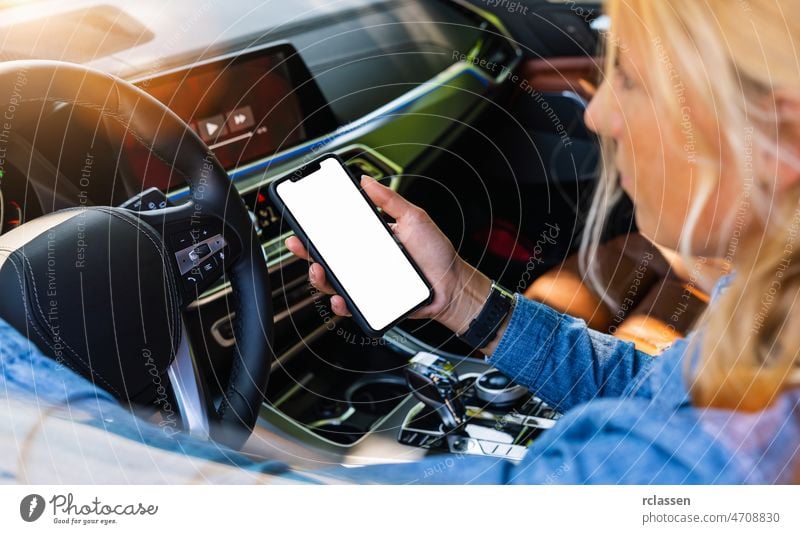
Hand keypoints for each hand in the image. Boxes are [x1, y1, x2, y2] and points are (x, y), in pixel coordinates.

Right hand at [285, 175, 491, 333]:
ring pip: (333, 281)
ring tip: (319, 271)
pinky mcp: (372, 302)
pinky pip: (350, 305)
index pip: (339, 231)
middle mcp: (365, 260)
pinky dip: (340, 303)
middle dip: (308, 250)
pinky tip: (340, 298)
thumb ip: (390, 200)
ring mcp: (367, 282)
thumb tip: (366, 181)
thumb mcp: (414, 218)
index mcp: (372, 238)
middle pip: (328, 256)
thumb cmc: (437, 255)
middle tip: (300, 243)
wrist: (452, 287)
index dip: (318, 227)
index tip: (304, 220)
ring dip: (319, 277)